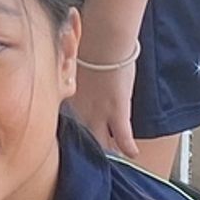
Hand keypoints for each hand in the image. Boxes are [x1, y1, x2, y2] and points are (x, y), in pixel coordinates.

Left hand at [68, 36, 141, 161]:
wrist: (104, 42)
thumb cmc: (88, 45)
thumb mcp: (71, 60)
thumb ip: (68, 68)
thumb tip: (66, 59)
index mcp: (69, 97)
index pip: (69, 121)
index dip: (72, 130)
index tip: (72, 138)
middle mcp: (81, 109)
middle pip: (83, 136)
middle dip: (88, 146)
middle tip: (92, 156)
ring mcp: (99, 113)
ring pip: (101, 140)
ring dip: (108, 149)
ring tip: (114, 157)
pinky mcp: (118, 112)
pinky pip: (123, 136)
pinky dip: (128, 147)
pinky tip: (133, 154)